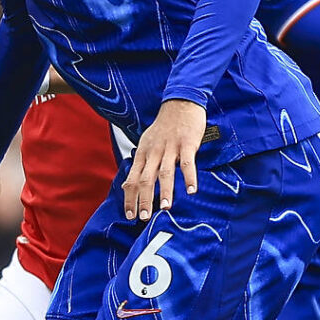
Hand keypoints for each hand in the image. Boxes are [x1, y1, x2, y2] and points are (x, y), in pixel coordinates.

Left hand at [123, 97, 206, 221]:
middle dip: (143, 200)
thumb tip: (128, 185)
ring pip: (165, 172)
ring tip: (165, 207)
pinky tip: (191, 190)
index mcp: (143, 153)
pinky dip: (189, 177)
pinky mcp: (187, 144)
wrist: (180, 102)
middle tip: (143, 218)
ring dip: (165, 191)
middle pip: (145, 179)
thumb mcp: (146, 143)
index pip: (132, 179)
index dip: (129, 198)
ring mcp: (170, 148)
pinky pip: (187, 163)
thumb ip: (140, 164)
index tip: (129, 215)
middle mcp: (154, 152)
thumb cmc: (164, 126)